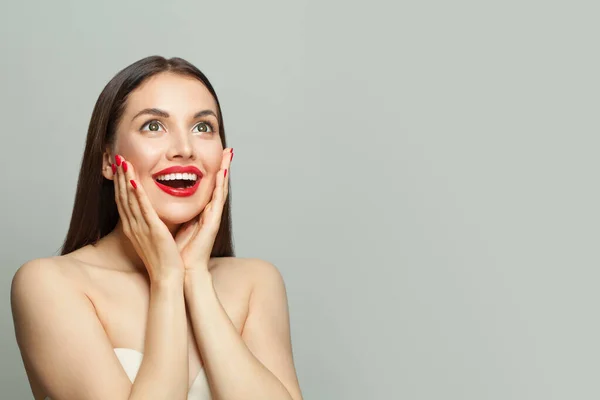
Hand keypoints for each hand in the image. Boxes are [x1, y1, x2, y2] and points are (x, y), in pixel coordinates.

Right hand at [113, 154, 184, 282]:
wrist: (168, 276)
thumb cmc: (163, 258)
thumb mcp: (153, 236)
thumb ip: (152, 222)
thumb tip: (154, 211)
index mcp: (133, 227)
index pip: (123, 201)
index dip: (120, 184)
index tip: (119, 168)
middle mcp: (133, 226)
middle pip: (122, 197)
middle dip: (120, 177)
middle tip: (117, 158)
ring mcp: (141, 228)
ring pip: (130, 200)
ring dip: (126, 180)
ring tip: (123, 163)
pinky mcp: (153, 230)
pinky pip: (143, 210)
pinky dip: (138, 195)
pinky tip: (135, 182)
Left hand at [175, 148, 232, 273]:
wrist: (183, 271)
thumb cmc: (178, 252)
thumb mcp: (175, 225)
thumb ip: (173, 213)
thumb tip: (162, 202)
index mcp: (200, 212)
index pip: (208, 187)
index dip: (212, 171)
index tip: (215, 155)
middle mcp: (209, 212)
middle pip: (218, 185)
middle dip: (224, 166)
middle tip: (229, 149)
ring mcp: (213, 217)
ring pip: (221, 189)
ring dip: (225, 170)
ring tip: (229, 154)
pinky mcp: (212, 222)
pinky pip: (217, 200)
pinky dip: (219, 185)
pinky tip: (221, 173)